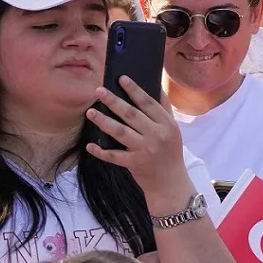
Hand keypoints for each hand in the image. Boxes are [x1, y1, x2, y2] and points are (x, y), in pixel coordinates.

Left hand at [83, 76, 191, 209]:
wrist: (171, 184)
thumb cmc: (169, 152)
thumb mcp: (173, 130)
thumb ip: (163, 110)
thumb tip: (155, 87)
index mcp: (167, 125)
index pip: (149, 103)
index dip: (134, 90)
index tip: (121, 78)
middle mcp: (157, 136)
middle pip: (132, 115)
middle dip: (114, 101)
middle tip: (98, 91)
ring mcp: (145, 150)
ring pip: (120, 132)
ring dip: (104, 121)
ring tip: (90, 112)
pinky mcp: (134, 164)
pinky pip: (114, 156)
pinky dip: (101, 151)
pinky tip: (89, 145)